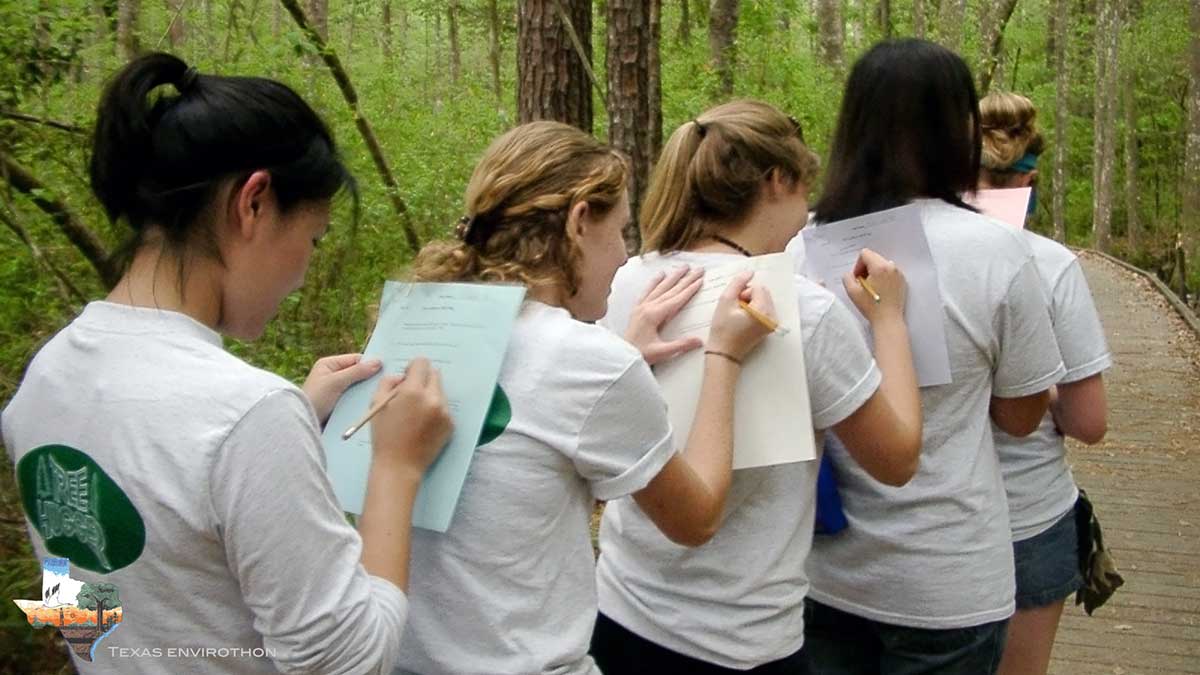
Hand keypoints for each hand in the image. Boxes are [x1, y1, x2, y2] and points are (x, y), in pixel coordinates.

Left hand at [302, 353, 382, 425]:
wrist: (300, 423)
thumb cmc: (314, 399)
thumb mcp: (335, 382)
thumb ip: (356, 372)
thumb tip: (377, 362)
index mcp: (329, 365)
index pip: (355, 360)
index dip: (370, 363)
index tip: (388, 368)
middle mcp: (332, 376)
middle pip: (358, 374)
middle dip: (370, 379)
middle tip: (388, 383)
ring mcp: (335, 391)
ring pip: (357, 388)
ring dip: (366, 392)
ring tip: (382, 395)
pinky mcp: (337, 404)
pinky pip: (353, 400)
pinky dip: (361, 402)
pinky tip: (371, 405)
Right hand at [369, 358, 453, 475]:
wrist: (400, 466)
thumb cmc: (384, 436)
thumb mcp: (377, 404)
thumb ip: (388, 382)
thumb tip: (401, 376)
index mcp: (413, 391)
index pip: (422, 363)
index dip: (412, 368)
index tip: (407, 378)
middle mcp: (433, 399)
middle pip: (435, 375)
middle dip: (423, 380)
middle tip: (410, 395)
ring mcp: (445, 412)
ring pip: (440, 392)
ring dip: (430, 395)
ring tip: (415, 414)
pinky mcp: (451, 424)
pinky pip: (444, 408)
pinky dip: (435, 410)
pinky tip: (423, 425)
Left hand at [624, 266, 705, 364]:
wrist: (622, 356)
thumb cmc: (640, 354)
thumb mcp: (662, 352)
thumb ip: (680, 345)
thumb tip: (699, 341)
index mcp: (654, 315)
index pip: (676, 299)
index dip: (689, 289)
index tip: (700, 280)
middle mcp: (647, 307)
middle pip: (670, 290)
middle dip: (686, 279)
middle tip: (698, 270)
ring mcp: (641, 306)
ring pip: (660, 288)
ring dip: (672, 277)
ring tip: (683, 268)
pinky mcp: (637, 309)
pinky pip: (646, 291)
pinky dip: (654, 282)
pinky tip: (660, 274)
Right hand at [706, 271, 775, 360]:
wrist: (724, 354)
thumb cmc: (722, 330)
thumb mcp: (725, 301)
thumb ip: (737, 283)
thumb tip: (749, 272)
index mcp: (764, 312)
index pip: (758, 287)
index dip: (743, 292)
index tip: (734, 305)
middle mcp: (772, 317)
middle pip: (763, 292)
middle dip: (748, 296)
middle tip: (736, 309)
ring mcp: (772, 323)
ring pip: (763, 300)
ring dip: (750, 302)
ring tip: (738, 315)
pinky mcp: (768, 327)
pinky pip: (763, 309)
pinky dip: (753, 310)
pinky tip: (742, 319)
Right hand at [842, 248, 906, 322]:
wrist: (888, 320)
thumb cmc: (871, 307)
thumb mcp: (852, 292)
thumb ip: (847, 277)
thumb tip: (850, 274)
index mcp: (879, 267)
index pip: (865, 254)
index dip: (858, 265)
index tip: (857, 277)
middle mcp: (891, 267)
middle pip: (874, 258)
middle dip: (866, 268)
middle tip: (862, 283)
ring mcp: (898, 274)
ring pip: (882, 264)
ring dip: (874, 272)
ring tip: (871, 286)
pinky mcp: (902, 281)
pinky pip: (890, 272)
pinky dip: (883, 277)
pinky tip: (879, 290)